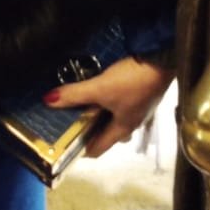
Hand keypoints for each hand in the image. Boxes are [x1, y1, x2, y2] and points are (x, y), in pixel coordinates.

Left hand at [46, 55, 174, 156]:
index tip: (64, 144)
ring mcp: (141, 107)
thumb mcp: (100, 88)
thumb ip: (75, 94)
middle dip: (91, 130)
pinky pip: (124, 103)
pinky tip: (106, 88)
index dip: (81, 150)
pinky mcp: (145, 92)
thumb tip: (48, 101)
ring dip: (103, 114)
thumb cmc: (132, 81)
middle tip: (72, 120)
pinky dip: (112, 101)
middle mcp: (133, 122)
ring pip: (117, 118)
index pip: (99, 149)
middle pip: (109, 134)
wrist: (162, 59)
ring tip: (87, 102)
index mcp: (122, 128)